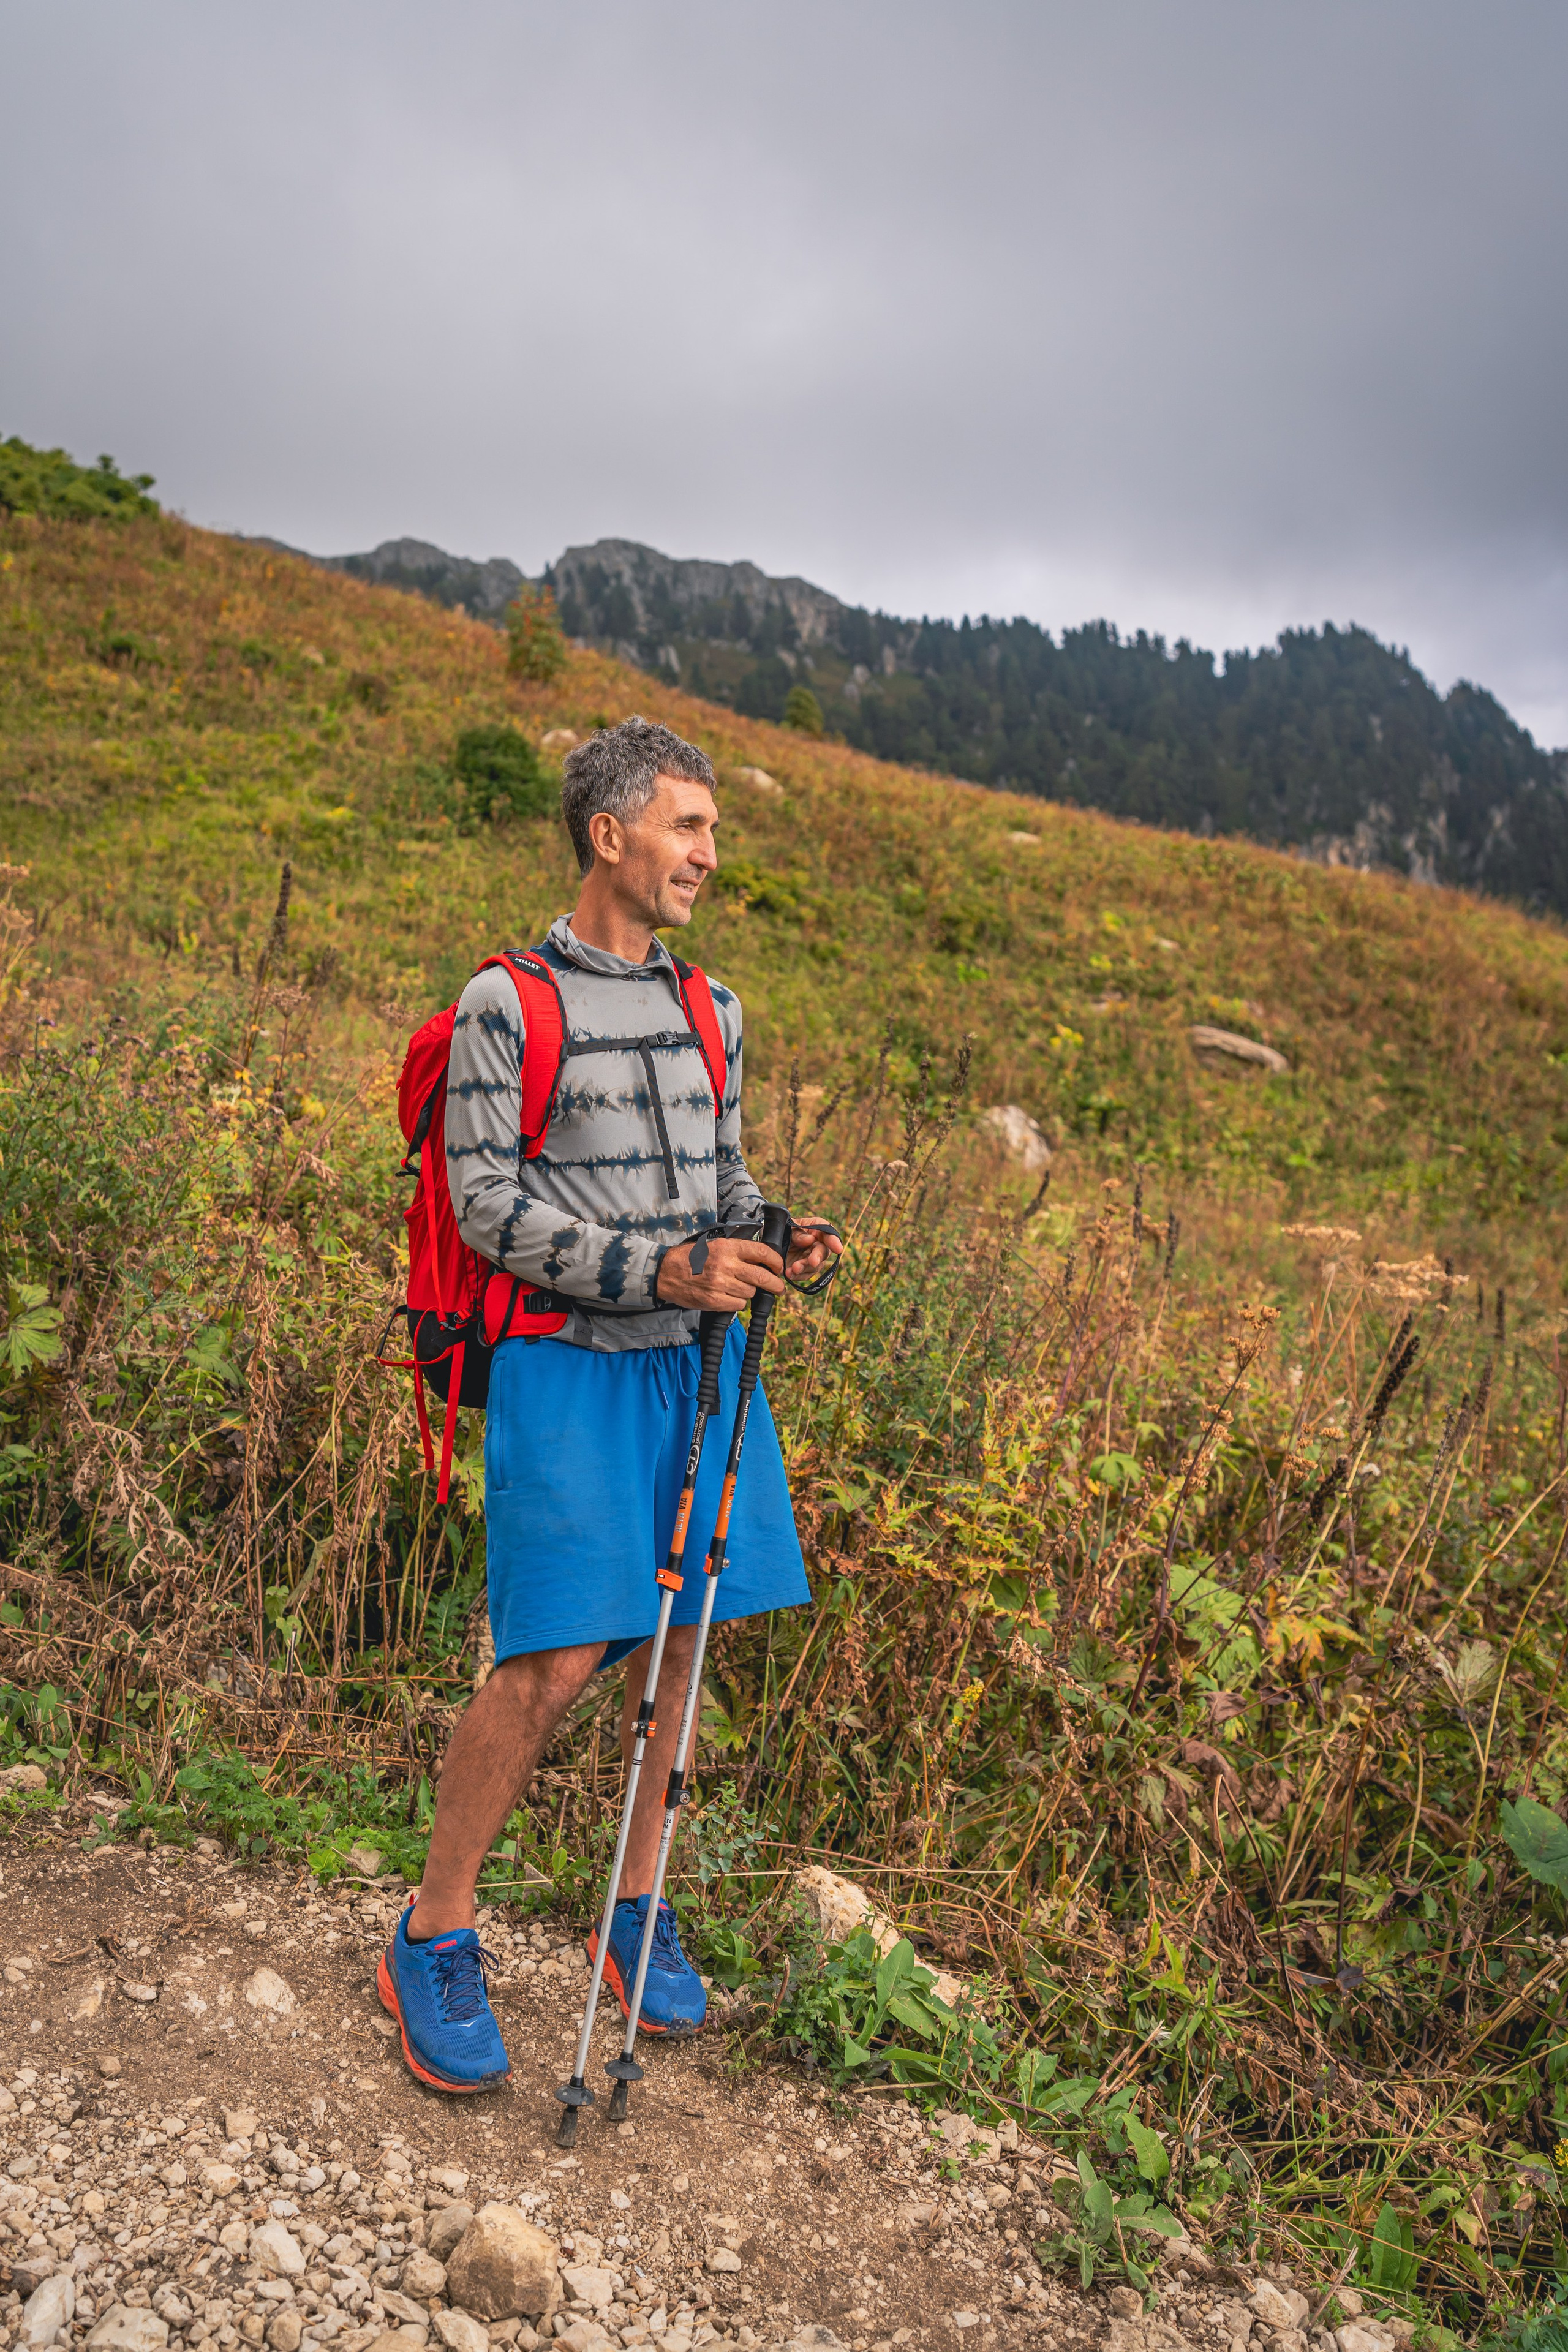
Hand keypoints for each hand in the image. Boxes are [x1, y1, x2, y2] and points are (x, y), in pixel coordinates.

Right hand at [656, 1234, 787, 1311]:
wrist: (666, 1272)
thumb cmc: (690, 1258)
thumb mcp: (714, 1245)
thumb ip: (736, 1251)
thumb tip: (760, 1259)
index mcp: (727, 1248)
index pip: (761, 1252)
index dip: (775, 1261)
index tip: (779, 1267)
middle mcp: (726, 1265)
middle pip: (762, 1277)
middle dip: (775, 1284)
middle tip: (779, 1288)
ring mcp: (720, 1284)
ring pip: (750, 1293)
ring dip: (749, 1292)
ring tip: (739, 1288)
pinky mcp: (714, 1301)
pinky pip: (739, 1305)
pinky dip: (738, 1303)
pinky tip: (730, 1297)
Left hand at [785, 1216, 842, 1285]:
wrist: (771, 1242)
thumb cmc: (783, 1230)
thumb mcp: (788, 1227)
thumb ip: (798, 1233)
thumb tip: (810, 1240)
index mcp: (816, 1229)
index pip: (828, 1232)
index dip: (834, 1240)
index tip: (838, 1248)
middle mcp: (817, 1244)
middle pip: (823, 1252)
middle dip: (818, 1257)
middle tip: (813, 1262)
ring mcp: (810, 1258)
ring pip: (814, 1266)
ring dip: (805, 1268)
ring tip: (794, 1268)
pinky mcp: (803, 1269)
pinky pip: (804, 1275)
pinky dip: (797, 1276)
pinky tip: (789, 1273)